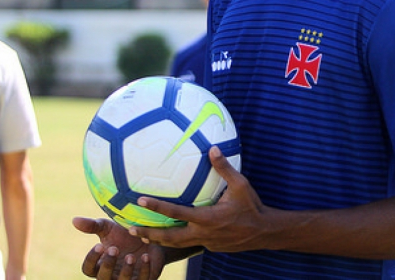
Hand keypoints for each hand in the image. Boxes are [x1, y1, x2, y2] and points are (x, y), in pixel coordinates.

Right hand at [73, 217, 165, 279]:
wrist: (148, 235)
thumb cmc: (124, 234)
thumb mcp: (108, 228)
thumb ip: (92, 225)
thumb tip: (74, 220)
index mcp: (99, 264)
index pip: (88, 268)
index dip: (92, 259)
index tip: (99, 245)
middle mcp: (111, 275)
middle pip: (103, 278)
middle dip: (108, 264)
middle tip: (114, 249)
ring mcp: (127, 279)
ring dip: (126, 271)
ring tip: (131, 256)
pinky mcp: (143, 279)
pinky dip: (144, 270)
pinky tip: (146, 256)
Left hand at [128, 146, 271, 253]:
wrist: (264, 232)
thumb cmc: (252, 207)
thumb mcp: (241, 185)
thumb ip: (224, 168)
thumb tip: (212, 148)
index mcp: (207, 218)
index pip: (177, 213)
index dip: (157, 207)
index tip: (140, 201)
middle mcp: (203, 233)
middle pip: (169, 237)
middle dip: (149, 234)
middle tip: (130, 227)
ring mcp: (205, 242)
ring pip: (176, 245)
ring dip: (157, 240)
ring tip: (140, 236)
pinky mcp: (209, 246)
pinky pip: (189, 244)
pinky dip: (175, 242)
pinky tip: (168, 235)